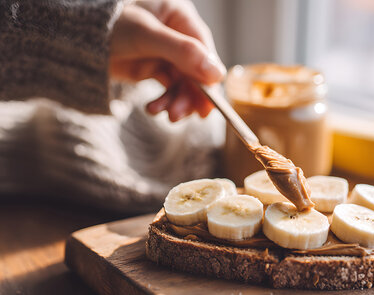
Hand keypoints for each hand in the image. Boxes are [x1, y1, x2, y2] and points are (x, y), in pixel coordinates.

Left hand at [109, 0, 225, 120]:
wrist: (72, 39)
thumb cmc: (107, 25)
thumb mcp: (147, 36)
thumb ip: (183, 52)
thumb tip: (218, 73)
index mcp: (179, 15)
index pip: (205, 49)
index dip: (209, 77)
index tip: (209, 103)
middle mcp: (177, 33)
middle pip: (197, 70)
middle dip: (190, 95)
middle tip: (179, 115)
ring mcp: (167, 52)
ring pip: (184, 82)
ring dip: (178, 102)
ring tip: (166, 115)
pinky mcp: (155, 67)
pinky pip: (170, 87)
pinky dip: (166, 101)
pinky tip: (154, 110)